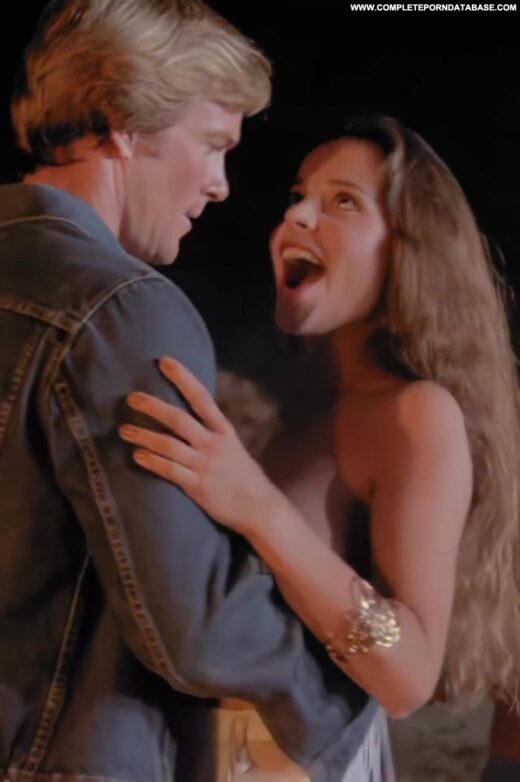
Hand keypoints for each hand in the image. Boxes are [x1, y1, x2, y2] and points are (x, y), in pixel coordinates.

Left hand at [119, 357, 281, 534]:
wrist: (261, 508)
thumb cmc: (245, 478)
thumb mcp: (234, 448)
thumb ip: (214, 435)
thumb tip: (193, 422)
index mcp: (223, 431)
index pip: (201, 397)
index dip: (182, 378)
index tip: (164, 361)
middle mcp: (213, 443)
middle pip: (179, 419)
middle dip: (154, 406)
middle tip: (132, 397)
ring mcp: (204, 464)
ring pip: (169, 445)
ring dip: (144, 436)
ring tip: (124, 430)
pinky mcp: (197, 486)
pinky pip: (170, 470)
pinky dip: (152, 462)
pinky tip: (137, 456)